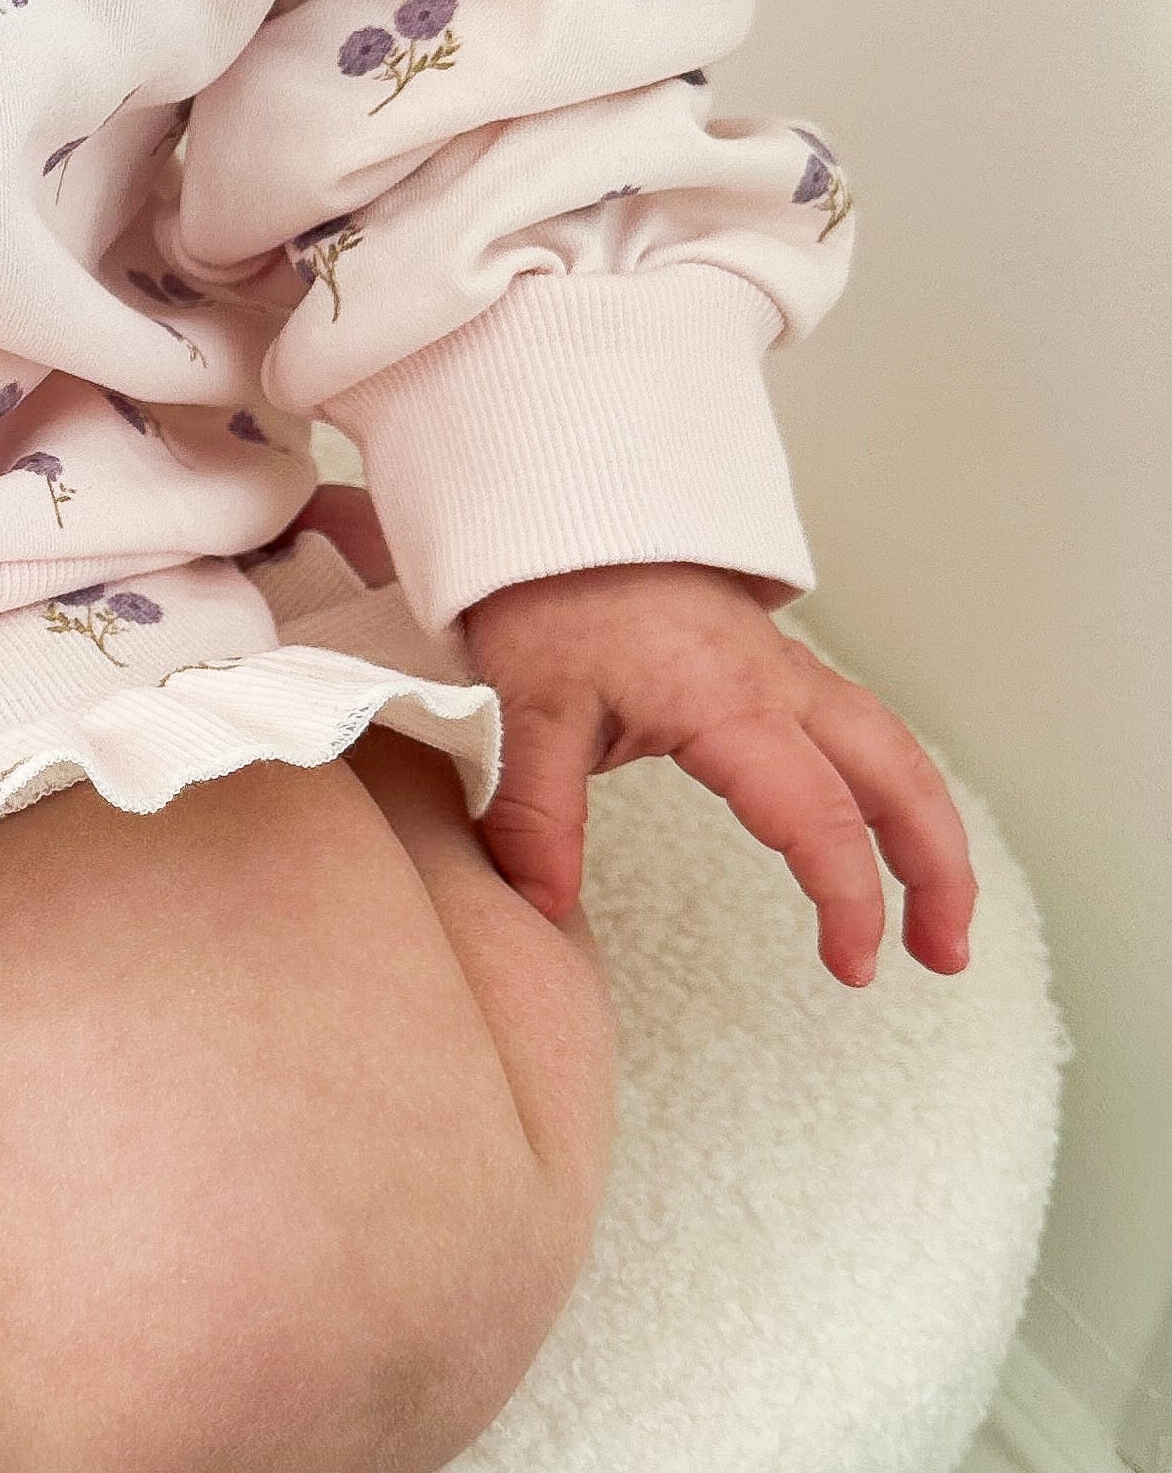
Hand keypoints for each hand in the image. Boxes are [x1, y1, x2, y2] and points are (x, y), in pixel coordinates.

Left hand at [459, 558, 977, 989]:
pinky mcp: (770, 660)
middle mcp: (778, 684)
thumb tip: (544, 908)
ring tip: (938, 916)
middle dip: (939, 869)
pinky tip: (882, 828)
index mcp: (729, 703)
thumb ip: (535, 814)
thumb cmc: (544, 597)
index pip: (820, 816)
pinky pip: (859, 723)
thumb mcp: (525, 709)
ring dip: (929, 829)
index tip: (854, 968)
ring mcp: (782, 667)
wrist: (556, 504)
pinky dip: (893, 783)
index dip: (849, 898)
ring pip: (893, 746)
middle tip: (945, 956)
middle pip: (898, 776)